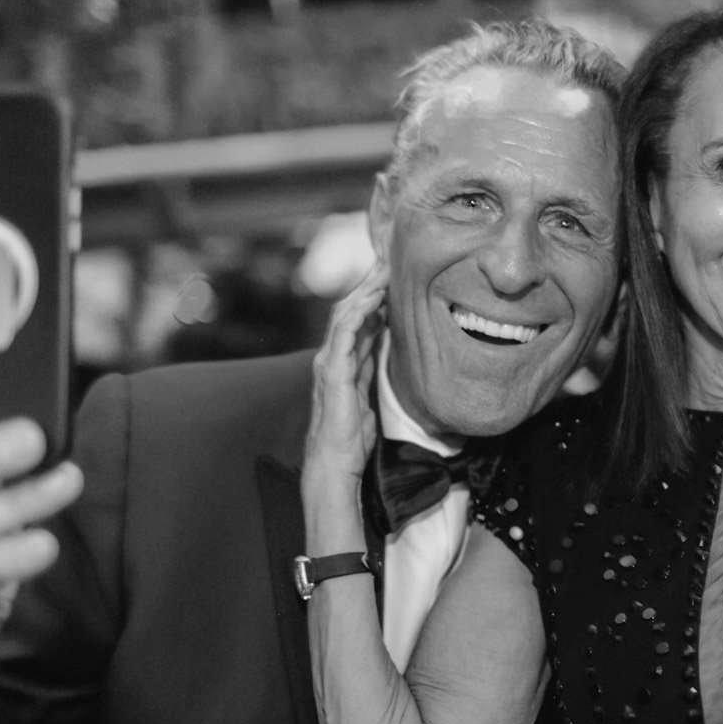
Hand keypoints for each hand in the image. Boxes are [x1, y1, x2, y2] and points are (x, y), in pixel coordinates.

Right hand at [305, 264, 387, 484]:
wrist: (334, 463)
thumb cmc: (351, 438)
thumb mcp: (366, 396)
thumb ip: (370, 371)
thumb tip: (387, 351)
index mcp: (342, 362)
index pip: (357, 320)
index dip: (373, 297)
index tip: (392, 277)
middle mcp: (332, 356)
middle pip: (350, 309)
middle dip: (369, 284)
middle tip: (389, 260)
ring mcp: (330, 362)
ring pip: (346, 314)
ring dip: (365, 290)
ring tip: (384, 269)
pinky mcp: (333, 372)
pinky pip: (345, 334)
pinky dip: (359, 313)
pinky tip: (374, 298)